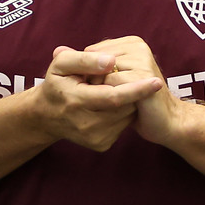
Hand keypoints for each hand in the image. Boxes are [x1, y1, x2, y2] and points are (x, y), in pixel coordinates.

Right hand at [34, 46, 161, 150]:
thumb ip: (85, 59)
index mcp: (75, 101)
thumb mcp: (61, 64)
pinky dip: (122, 113)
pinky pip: (122, 125)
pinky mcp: (101, 144)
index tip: (157, 81)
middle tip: (123, 79)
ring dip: (127, 102)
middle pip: (123, 107)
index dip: (136, 89)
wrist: (47, 116)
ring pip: (126, 116)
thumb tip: (111, 60)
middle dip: (131, 92)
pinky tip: (109, 107)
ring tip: (110, 91)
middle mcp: (85, 124)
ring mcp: (95, 138)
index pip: (113, 97)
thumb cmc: (57, 84)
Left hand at [86, 36, 183, 145]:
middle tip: (106, 97)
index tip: (100, 89)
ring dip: (101, 91)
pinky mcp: (143, 75)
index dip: (89, 74)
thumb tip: (56, 51)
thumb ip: (88, 65)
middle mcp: (138, 46)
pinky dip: (110, 98)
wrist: (165, 122)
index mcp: (131, 43)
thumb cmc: (134, 102)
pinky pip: (110, 84)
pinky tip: (121, 107)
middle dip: (93, 82)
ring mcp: (142, 59)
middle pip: (95, 61)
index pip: (92, 52)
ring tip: (115, 103)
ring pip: (101, 72)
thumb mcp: (109, 80)